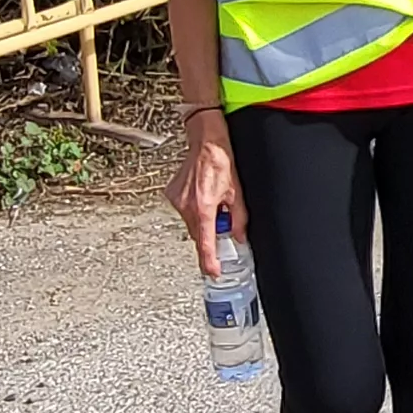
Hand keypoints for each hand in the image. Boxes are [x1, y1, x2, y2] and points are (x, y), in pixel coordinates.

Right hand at [165, 109, 244, 275]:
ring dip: (203, 220)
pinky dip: (195, 209)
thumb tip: (239, 237)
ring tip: (214, 201)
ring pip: (191, 223)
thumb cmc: (221, 161)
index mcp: (204, 208)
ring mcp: (177, 200)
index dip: (209, 261)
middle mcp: (187, 206)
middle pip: (198, 234)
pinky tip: (203, 195)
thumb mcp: (237, 192)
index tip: (213, 272)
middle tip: (223, 223)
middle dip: (210, 234)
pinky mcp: (172, 194)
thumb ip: (239, 219)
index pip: (205, 243)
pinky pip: (185, 211)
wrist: (206, 141)